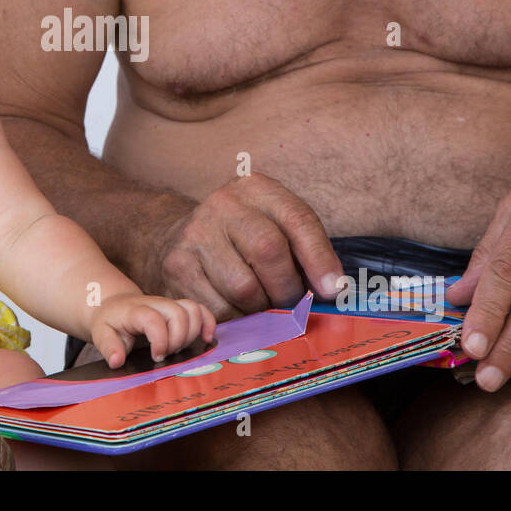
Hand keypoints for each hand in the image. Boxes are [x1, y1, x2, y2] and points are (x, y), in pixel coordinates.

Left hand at [89, 294, 217, 367]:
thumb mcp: (101, 333)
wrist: (114, 305)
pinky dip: (208, 323)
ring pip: (192, 310)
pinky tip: (206, 339)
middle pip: (178, 314)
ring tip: (178, 350)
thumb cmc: (110, 322)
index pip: (153, 319)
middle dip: (177, 340)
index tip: (156, 356)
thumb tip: (116, 361)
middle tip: (165, 355)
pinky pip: (201, 310)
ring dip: (192, 334)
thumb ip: (108, 347)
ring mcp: (170, 305)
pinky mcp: (180, 308)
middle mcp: (156, 304)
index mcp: (136, 311)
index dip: (160, 340)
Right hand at [145, 173, 343, 320]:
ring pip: (244, 287)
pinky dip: (235, 321)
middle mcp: (224, 204)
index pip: (297, 220)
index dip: (319, 258)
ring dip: (261, 309)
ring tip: (261, 306)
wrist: (179, 239)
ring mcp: (196, 234)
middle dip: (287, 289)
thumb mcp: (275, 227)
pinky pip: (218, 309)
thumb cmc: (242, 240)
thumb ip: (305, 251)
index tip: (331, 290)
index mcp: (257, 188)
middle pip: (269, 251)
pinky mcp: (177, 266)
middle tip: (289, 304)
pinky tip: (237, 312)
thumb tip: (333, 290)